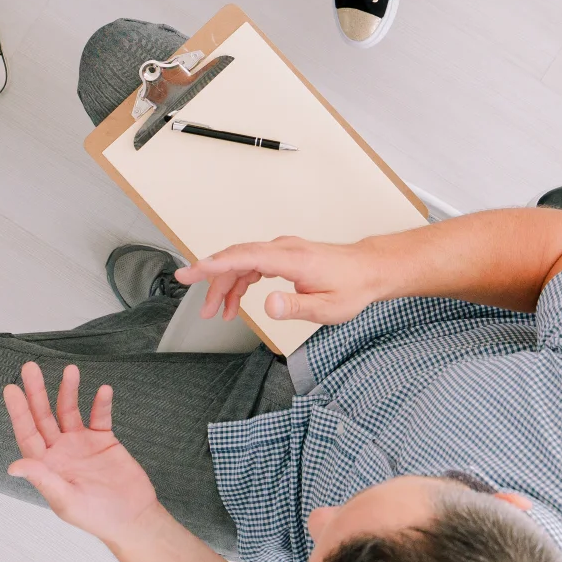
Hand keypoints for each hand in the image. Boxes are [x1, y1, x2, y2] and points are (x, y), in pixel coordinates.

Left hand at [4, 363, 162, 544]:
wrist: (132, 518)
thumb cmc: (96, 517)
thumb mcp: (66, 500)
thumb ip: (43, 479)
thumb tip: (13, 467)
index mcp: (46, 466)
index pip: (28, 434)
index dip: (19, 412)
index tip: (11, 389)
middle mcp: (60, 451)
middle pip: (44, 416)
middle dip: (37, 392)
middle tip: (30, 368)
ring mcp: (82, 443)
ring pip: (70, 411)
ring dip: (69, 391)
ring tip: (70, 370)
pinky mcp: (104, 440)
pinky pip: (100, 416)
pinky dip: (101, 403)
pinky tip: (103, 390)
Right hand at [176, 234, 378, 323]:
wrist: (370, 270)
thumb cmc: (353, 286)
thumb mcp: (328, 307)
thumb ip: (296, 307)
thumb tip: (269, 306)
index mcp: (292, 259)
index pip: (244, 257)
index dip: (214, 264)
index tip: (192, 272)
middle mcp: (285, 249)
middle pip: (237, 258)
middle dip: (212, 279)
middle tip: (197, 304)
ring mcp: (284, 250)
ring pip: (243, 262)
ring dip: (225, 286)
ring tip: (216, 312)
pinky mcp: (285, 256)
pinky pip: (253, 264)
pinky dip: (239, 281)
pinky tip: (234, 302)